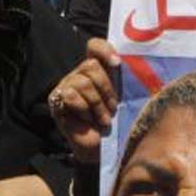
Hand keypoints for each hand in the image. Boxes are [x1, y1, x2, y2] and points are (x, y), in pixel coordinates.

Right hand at [48, 39, 118, 164]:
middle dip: (106, 88)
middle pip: (90, 65)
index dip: (105, 49)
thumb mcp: (126, 98)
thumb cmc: (116, 123)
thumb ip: (130, 80)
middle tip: (112, 108)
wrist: (102, 149)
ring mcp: (66, 85)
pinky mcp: (56, 100)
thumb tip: (138, 64)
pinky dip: (83, 109)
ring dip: (97, 104)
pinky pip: (71, 94)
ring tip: (103, 119)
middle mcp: (80, 74)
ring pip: (83, 81)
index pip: (95, 46)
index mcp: (97, 69)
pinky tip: (87, 120)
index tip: (118, 64)